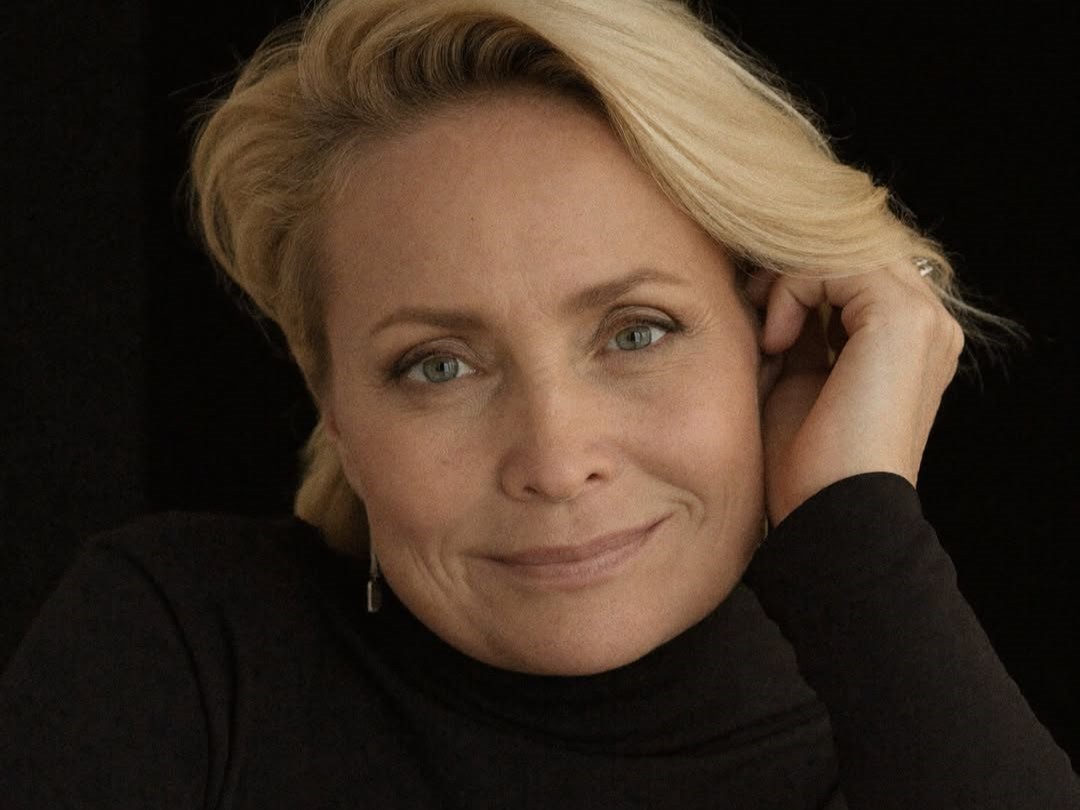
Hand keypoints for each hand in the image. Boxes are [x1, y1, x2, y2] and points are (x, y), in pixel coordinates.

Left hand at [747, 262, 964, 524]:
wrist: (830, 511)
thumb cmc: (808, 461)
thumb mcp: (798, 377)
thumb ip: (800, 327)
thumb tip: (770, 282)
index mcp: (911, 340)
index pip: (852, 269)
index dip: (797, 279)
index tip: (754, 313)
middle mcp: (930, 323)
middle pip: (850, 250)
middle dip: (790, 270)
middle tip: (749, 308)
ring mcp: (924, 319)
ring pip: (842, 250)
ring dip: (788, 280)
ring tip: (767, 335)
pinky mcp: (902, 320)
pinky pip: (834, 265)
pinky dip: (792, 291)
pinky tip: (776, 341)